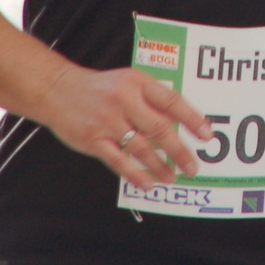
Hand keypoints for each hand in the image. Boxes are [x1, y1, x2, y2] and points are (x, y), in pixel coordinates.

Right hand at [39, 65, 212, 189]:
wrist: (58, 90)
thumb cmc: (100, 87)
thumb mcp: (128, 81)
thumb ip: (151, 98)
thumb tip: (180, 120)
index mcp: (137, 83)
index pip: (171, 101)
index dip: (191, 118)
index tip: (206, 134)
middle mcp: (124, 101)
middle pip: (159, 128)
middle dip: (179, 150)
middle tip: (193, 166)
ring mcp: (107, 121)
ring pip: (141, 148)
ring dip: (160, 165)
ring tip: (173, 177)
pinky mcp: (93, 140)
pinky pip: (119, 161)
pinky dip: (135, 174)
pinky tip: (147, 183)